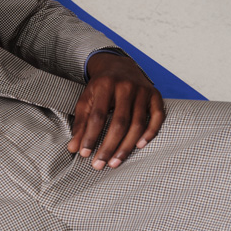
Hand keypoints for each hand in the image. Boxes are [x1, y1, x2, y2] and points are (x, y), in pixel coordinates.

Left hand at [67, 53, 164, 169]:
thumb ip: (80, 124)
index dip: (91, 136)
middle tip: (100, 165)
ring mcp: (142, 90)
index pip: (97, 116)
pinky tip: (139, 146)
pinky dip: (150, 132)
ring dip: (127, 146)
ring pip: (137, 123)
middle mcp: (125, 86)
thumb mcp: (86, 100)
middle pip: (119, 123)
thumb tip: (73, 148)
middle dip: (109, 146)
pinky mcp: (155, 95)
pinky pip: (157, 116)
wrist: (119, 65)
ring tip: (115, 162)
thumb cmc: (100, 87)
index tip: (84, 154)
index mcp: (104, 85)